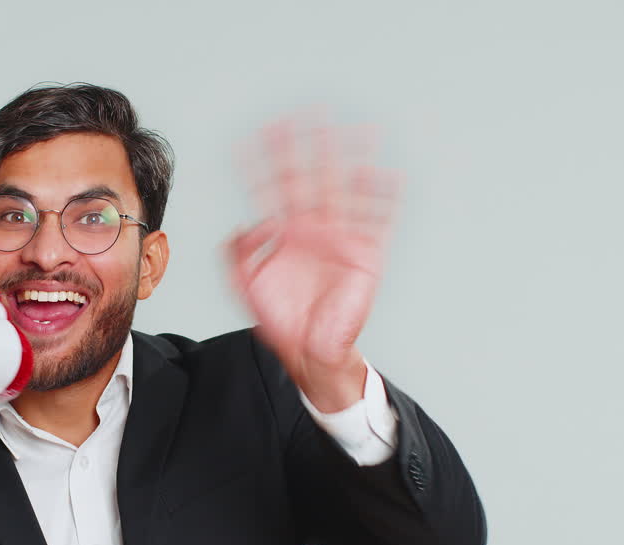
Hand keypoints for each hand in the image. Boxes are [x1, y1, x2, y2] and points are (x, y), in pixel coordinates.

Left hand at [229, 115, 397, 409]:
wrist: (307, 351)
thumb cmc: (279, 319)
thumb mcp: (244, 285)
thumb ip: (236, 254)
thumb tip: (249, 224)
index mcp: (284, 231)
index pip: (274, 187)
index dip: (265, 162)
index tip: (256, 135)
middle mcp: (312, 227)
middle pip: (311, 176)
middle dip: (310, 146)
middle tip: (309, 112)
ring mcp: (339, 237)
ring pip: (345, 189)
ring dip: (352, 160)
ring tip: (359, 129)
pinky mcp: (364, 255)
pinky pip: (377, 221)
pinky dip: (384, 199)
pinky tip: (387, 174)